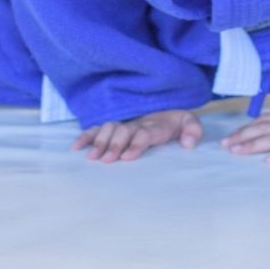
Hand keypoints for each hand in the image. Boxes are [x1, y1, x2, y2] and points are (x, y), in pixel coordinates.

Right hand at [72, 109, 202, 162]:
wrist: (165, 107)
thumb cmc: (176, 122)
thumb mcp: (190, 123)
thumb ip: (193, 131)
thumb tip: (187, 144)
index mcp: (156, 125)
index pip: (145, 133)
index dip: (136, 143)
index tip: (128, 156)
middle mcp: (137, 123)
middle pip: (124, 131)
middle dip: (115, 144)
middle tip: (106, 160)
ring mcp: (124, 123)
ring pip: (109, 128)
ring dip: (100, 141)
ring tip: (91, 158)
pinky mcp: (115, 126)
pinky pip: (98, 128)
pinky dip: (86, 135)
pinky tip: (76, 147)